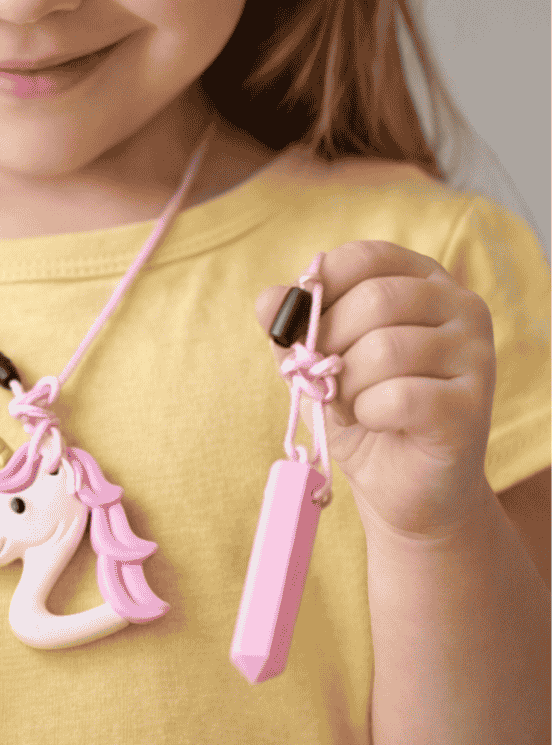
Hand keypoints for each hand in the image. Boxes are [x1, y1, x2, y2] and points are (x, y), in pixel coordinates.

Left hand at [255, 241, 496, 538]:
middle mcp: (461, 307)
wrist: (401, 486)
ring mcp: (476, 355)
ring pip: (385, 349)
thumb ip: (293, 327)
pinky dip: (368, 413)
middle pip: (374, 300)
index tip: (304, 329)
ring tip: (355, 405)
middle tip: (327, 380)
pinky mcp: (473, 406)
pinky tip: (378, 423)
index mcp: (422, 282)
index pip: (365, 257)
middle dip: (329, 345)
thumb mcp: (316, 361)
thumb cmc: (360, 411)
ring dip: (348, 386)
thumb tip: (268, 300)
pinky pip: (399, 396)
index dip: (319, 291)